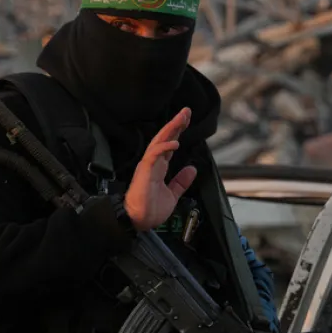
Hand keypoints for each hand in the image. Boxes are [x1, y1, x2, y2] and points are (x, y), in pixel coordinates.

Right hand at [124, 107, 197, 230]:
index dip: (177, 132)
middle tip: (186, 111)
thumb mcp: (173, 194)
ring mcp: (148, 166)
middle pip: (164, 138)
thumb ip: (181, 181)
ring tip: (181, 118)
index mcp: (159, 167)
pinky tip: (175, 143)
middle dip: (175, 124)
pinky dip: (164, 147)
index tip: (186, 120)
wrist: (138, 221)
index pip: (169, 145)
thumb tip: (192, 169)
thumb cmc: (150, 209)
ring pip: (159, 142)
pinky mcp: (144, 172)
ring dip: (170, 129)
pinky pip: (154, 155)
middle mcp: (153, 163)